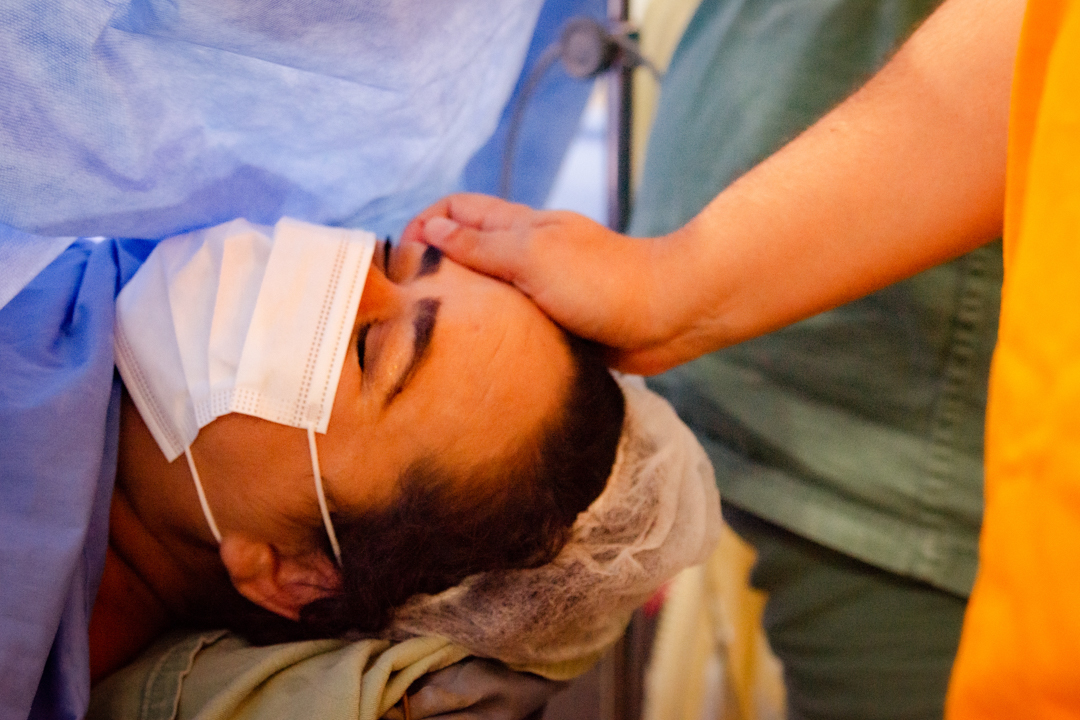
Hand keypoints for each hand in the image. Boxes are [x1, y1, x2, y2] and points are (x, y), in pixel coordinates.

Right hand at [401, 194, 702, 374]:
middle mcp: (529, 255)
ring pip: (490, 291)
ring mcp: (545, 290)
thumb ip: (481, 245)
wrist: (671, 315)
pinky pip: (515, 325)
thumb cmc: (604, 281)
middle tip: (406, 304)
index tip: (401, 261)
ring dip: (464, 306)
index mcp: (521, 228)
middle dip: (434, 267)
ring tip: (433, 336)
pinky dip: (494, 333)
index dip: (424, 225)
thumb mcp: (533, 257)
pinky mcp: (559, 324)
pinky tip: (479, 356)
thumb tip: (430, 228)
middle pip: (468, 249)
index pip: (458, 209)